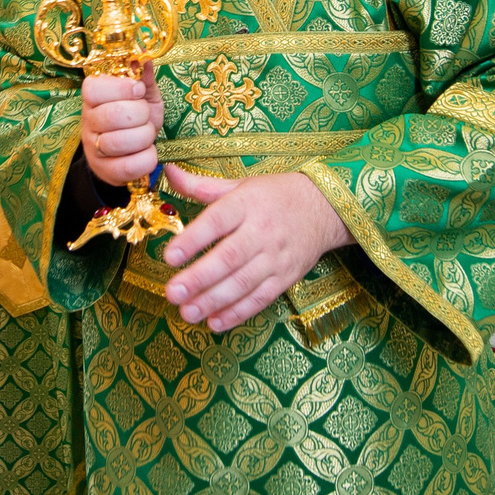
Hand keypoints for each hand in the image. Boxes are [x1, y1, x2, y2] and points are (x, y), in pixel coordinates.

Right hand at [79, 63, 158, 186]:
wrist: (131, 151)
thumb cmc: (137, 117)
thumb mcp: (144, 94)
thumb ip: (143, 76)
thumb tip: (144, 57)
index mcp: (93, 96)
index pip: (94, 88)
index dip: (122, 88)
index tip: (138, 91)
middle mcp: (87, 120)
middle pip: (113, 115)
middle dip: (141, 114)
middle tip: (144, 116)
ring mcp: (93, 147)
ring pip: (120, 142)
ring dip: (145, 137)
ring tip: (146, 134)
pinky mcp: (103, 170)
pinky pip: (128, 166)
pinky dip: (147, 159)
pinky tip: (147, 152)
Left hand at [157, 164, 346, 331]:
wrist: (325, 208)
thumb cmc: (275, 196)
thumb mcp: (241, 185)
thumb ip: (202, 185)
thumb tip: (169, 172)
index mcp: (247, 203)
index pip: (217, 221)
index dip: (194, 239)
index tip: (170, 256)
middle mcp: (261, 231)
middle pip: (229, 258)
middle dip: (199, 278)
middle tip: (173, 292)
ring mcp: (276, 257)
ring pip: (243, 283)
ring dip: (213, 300)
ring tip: (187, 312)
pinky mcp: (286, 277)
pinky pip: (261, 298)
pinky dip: (238, 312)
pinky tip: (215, 322)